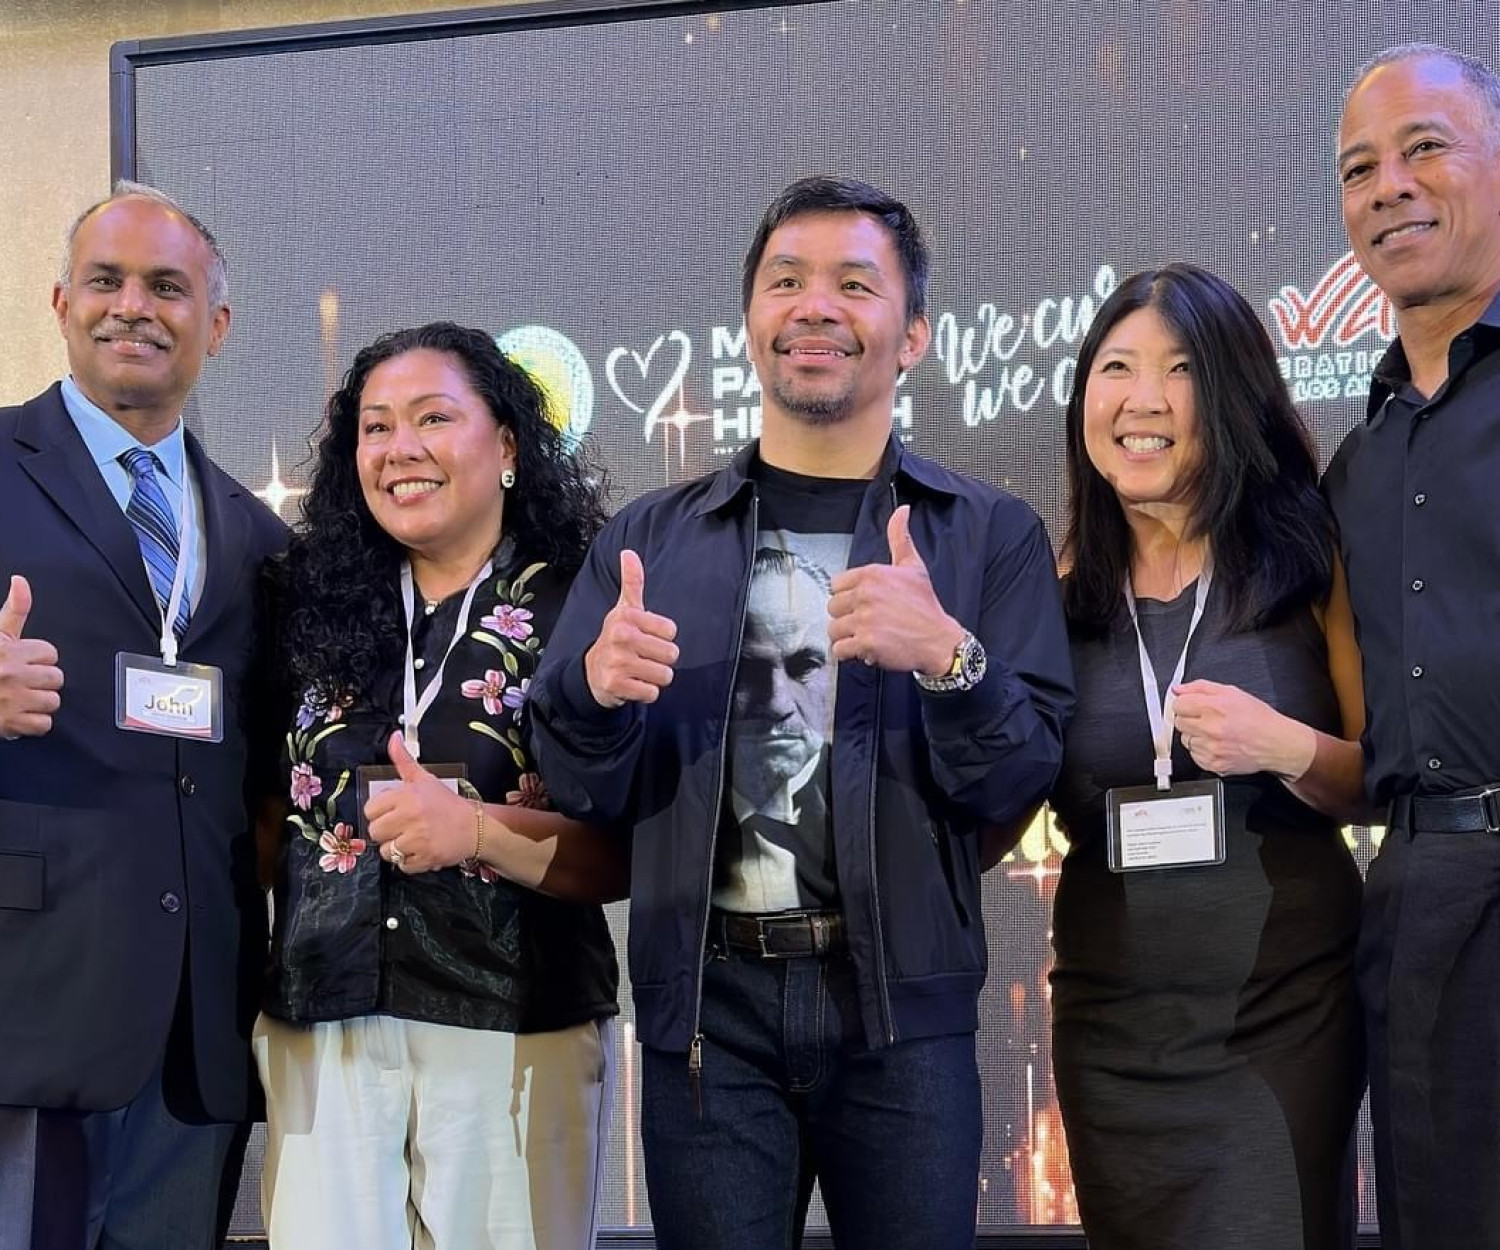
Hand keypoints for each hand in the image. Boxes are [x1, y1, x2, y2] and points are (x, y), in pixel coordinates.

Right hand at [0, 575, 63, 738]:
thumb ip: (14, 609)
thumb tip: (20, 581)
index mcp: (9, 651)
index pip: (49, 653)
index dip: (37, 659)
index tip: (23, 663)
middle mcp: (13, 674)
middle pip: (56, 678)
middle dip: (40, 681)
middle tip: (21, 682)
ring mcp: (12, 700)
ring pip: (52, 701)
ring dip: (38, 703)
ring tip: (19, 699)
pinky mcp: (10, 723)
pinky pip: (43, 725)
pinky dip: (32, 724)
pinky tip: (18, 715)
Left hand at [365, 732, 475, 872]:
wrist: (475, 827)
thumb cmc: (447, 804)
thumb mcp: (424, 779)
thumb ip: (404, 760)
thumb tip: (394, 737)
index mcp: (407, 796)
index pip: (370, 810)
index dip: (380, 813)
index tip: (394, 813)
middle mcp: (410, 817)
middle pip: (375, 832)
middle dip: (387, 832)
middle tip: (403, 828)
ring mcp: (417, 839)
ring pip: (386, 851)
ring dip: (397, 848)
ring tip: (412, 840)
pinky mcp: (424, 858)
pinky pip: (402, 865)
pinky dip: (410, 861)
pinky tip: (421, 850)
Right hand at [584, 549, 679, 707]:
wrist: (591, 672)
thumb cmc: (616, 638)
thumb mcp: (624, 609)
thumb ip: (632, 582)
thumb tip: (629, 552)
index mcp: (627, 617)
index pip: (672, 631)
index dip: (663, 637)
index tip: (646, 637)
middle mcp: (621, 637)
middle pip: (671, 654)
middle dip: (661, 659)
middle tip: (643, 657)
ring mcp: (618, 663)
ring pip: (665, 675)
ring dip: (656, 677)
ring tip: (640, 671)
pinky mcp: (617, 686)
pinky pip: (652, 693)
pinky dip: (646, 692)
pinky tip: (634, 684)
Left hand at [828, 506, 961, 673]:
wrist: (939, 640)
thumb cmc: (925, 606)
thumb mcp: (914, 567)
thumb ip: (900, 538)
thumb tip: (901, 511)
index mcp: (872, 574)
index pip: (837, 584)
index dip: (850, 597)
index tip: (865, 603)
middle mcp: (866, 594)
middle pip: (833, 607)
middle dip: (848, 617)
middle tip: (868, 622)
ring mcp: (865, 619)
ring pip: (834, 629)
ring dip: (848, 636)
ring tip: (868, 636)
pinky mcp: (866, 643)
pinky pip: (840, 649)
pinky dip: (851, 653)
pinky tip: (867, 648)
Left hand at [1171, 679, 1313, 779]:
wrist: (1277, 743)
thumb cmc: (1259, 719)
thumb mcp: (1232, 692)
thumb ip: (1200, 687)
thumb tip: (1178, 689)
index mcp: (1214, 707)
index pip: (1178, 704)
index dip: (1185, 704)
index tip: (1190, 706)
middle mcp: (1211, 728)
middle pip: (1179, 722)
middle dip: (1190, 719)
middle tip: (1207, 719)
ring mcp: (1211, 748)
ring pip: (1185, 740)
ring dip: (1196, 736)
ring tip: (1215, 733)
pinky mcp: (1213, 764)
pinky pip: (1194, 755)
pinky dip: (1202, 750)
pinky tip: (1217, 744)